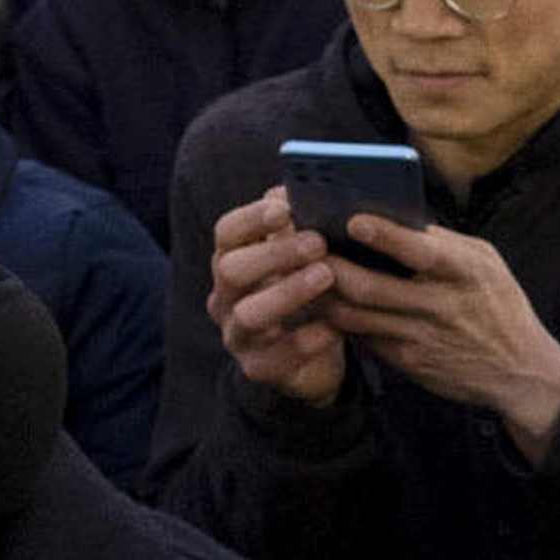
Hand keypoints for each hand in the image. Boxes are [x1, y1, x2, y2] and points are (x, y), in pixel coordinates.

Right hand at [209, 190, 351, 407]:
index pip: (226, 233)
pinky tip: (334, 327)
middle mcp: (225, 297)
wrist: (315, 357)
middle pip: (231, 269)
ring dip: (286, 292)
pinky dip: (305, 341)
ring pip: (248, 314)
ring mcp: (238, 335)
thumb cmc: (308, 294)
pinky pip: (275, 358)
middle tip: (318, 242)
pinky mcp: (257, 368)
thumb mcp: (304, 258)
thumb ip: (299, 227)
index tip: (285, 208)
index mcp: (232, 261)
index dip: (251, 218)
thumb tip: (297, 191)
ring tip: (326, 276)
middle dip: (274, 253)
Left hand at [329, 220, 559, 459]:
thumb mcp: (486, 263)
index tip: (353, 220)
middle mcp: (441, 307)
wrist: (519, 371)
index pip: (421, 252)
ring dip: (324, 296)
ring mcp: (421, 339)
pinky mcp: (409, 364)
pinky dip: (340, 320)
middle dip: (330, 267)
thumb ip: (444, 242)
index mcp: (465, 273)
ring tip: (304, 275)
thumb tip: (395, 219)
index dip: (385, 236)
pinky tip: (326, 304)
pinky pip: (362, 339)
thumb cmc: (500, 305)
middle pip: (370, 288)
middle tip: (305, 248)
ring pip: (355, 317)